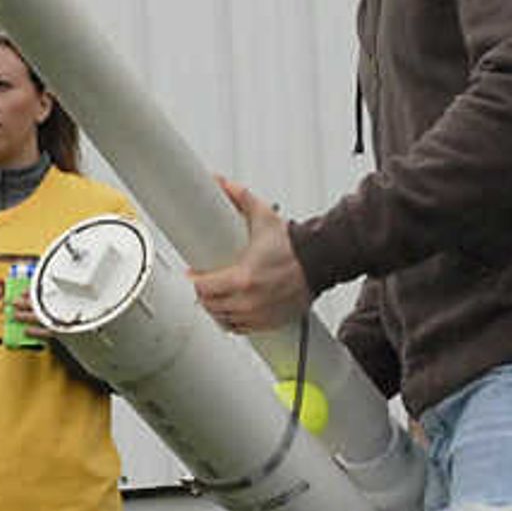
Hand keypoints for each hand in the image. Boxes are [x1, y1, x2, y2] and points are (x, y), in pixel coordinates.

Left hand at [188, 177, 310, 332]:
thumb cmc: (292, 245)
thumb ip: (240, 197)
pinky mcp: (267, 323)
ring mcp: (258, 315)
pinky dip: (230, 321)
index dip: (194, 280)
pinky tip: (227, 311)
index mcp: (243, 278)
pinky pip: (239, 329)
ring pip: (222, 319)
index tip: (191, 273)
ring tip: (212, 295)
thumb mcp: (263, 217)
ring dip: (214, 309)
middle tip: (201, 282)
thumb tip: (220, 182)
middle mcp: (249, 301)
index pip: (204, 287)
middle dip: (202, 293)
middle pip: (210, 305)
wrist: (319, 263)